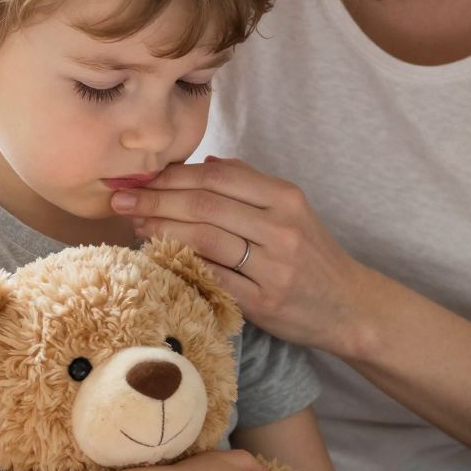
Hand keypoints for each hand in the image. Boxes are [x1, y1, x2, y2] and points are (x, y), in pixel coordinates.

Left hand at [111, 156, 369, 350]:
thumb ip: (250, 185)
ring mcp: (273, 266)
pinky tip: (158, 257)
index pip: (218, 176)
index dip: (173, 175)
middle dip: (155, 199)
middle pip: (204, 204)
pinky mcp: (263, 301)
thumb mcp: (291, 211)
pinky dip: (180, 264)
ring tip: (134, 225)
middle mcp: (281, 228)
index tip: (141, 178)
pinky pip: (210, 277)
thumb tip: (204, 164)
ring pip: (203, 238)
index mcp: (285, 198)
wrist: (349, 306)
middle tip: (121, 199)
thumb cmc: (311, 256)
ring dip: (160, 229)